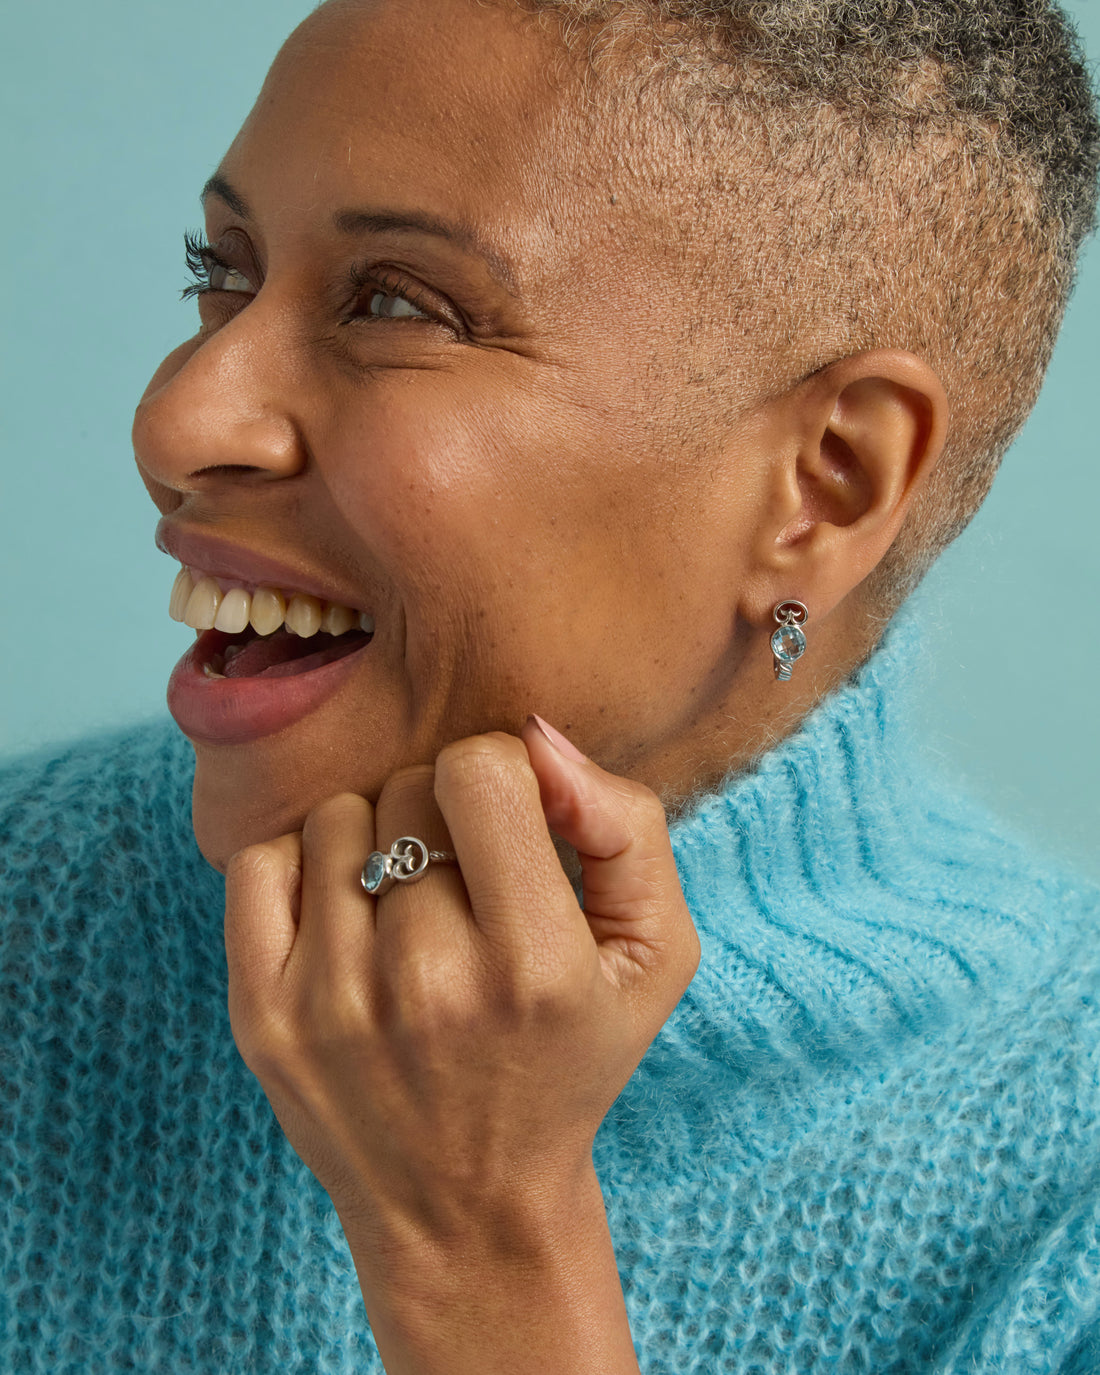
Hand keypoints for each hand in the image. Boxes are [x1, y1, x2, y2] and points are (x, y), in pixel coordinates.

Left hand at [223, 716, 699, 1372]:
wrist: (465, 1204)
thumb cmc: (570, 1059)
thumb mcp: (655, 954)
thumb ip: (625, 827)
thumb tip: (536, 736)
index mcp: (534, 963)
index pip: (480, 768)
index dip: (501, 777)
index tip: (510, 828)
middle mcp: (427, 983)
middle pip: (408, 789)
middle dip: (442, 814)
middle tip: (464, 883)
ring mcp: (331, 1002)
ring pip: (337, 818)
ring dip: (376, 840)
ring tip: (407, 908)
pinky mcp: (261, 1017)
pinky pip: (259, 862)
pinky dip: (304, 870)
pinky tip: (346, 919)